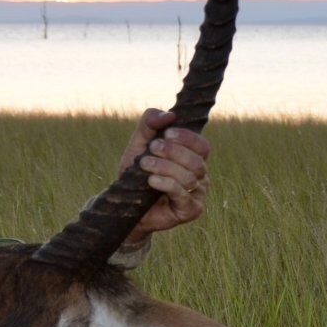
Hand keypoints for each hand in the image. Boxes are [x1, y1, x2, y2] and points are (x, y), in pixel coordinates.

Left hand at [116, 107, 210, 240]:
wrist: (125, 206)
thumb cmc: (135, 175)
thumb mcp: (138, 145)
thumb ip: (150, 124)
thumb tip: (170, 115)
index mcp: (192, 159)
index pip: (202, 146)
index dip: (187, 138)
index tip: (167, 133)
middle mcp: (200, 176)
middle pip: (197, 161)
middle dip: (173, 152)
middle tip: (152, 148)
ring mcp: (197, 195)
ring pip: (190, 177)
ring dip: (165, 167)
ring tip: (145, 164)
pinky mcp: (191, 210)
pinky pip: (183, 194)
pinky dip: (167, 184)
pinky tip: (152, 180)